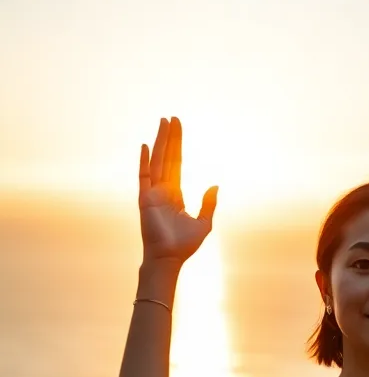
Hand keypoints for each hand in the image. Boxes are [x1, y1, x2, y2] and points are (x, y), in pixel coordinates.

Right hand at [138, 116, 217, 264]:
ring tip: (163, 122)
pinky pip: (144, 176)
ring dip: (160, 142)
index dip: (178, 146)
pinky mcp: (145, 199)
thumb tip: (215, 185)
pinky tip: (146, 146)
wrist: (169, 259)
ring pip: (157, 161)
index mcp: (175, 194)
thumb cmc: (184, 245)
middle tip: (172, 118)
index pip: (177, 164)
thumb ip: (209, 203)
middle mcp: (163, 190)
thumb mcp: (204, 223)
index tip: (178, 128)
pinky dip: (145, 161)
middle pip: (167, 158)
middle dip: (170, 138)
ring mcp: (153, 193)